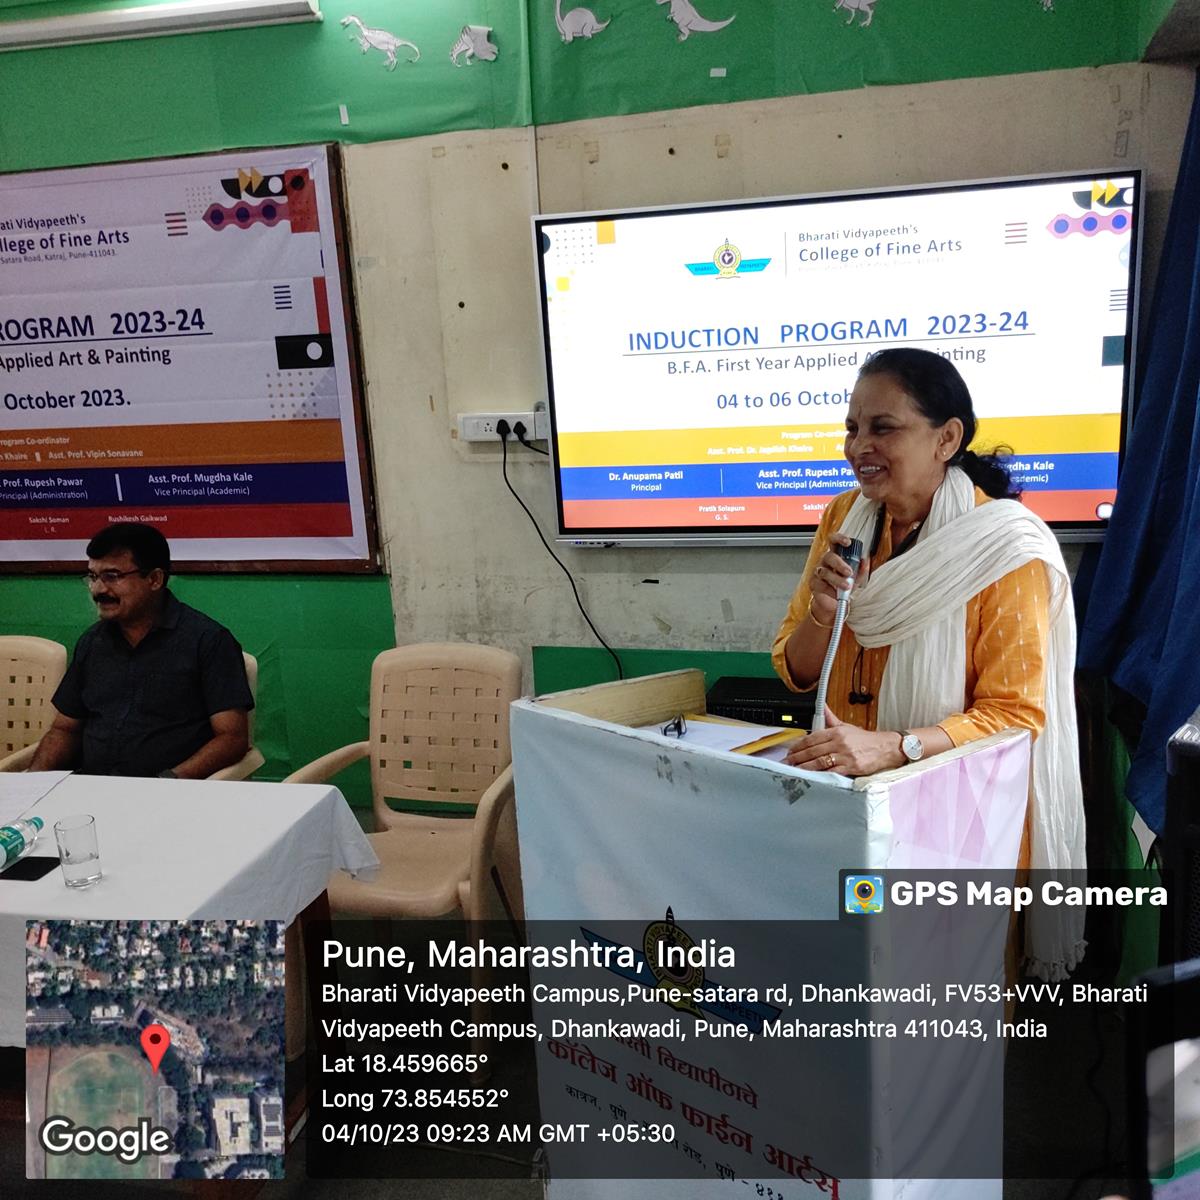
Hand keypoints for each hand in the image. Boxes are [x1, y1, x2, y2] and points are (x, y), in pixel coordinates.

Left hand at [784, 707, 901, 776]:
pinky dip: (821, 774)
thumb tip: (822, 707)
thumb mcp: (847, 726)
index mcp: (837, 732)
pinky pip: (833, 771)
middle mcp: (840, 742)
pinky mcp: (851, 766)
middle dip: (798, 757)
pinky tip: (813, 776)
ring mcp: (845, 755)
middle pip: (813, 750)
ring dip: (805, 766)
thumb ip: (831, 718)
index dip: (799, 745)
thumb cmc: (866, 740)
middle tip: (788, 762)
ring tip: (795, 769)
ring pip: (820, 761)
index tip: (791, 751)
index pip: (812, 738)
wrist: (886, 748)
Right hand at [808, 533, 868, 625]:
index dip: (839, 539)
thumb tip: (865, 561)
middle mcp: (825, 561)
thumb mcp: (856, 577)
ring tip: (846, 586)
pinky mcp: (814, 583)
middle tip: (849, 572)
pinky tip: (836, 594)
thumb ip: (861, 570)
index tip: (848, 542)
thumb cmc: (843, 585)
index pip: (833, 541)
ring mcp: (818, 572)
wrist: (834, 602)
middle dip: (840, 564)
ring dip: (837, 579)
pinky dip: (830, 591)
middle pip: (829, 556)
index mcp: (835, 555)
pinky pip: (821, 585)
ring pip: (825, 572)